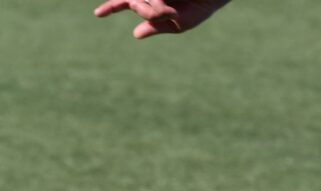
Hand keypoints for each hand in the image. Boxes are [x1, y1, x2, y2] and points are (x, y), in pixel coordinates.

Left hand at [94, 0, 230, 38]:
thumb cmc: (198, 7)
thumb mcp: (179, 23)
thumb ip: (156, 26)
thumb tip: (135, 34)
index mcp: (149, 0)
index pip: (124, 1)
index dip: (110, 7)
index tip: (97, 15)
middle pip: (134, 4)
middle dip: (144, 10)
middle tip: (160, 9)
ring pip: (143, 4)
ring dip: (157, 9)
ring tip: (174, 4)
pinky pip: (156, 3)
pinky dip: (161, 6)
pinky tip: (167, 2)